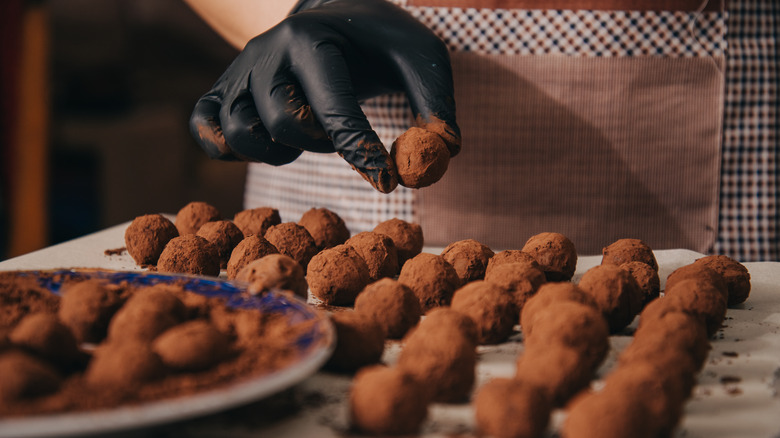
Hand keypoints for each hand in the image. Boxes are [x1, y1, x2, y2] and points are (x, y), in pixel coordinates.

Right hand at [189, 0, 459, 192]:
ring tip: (307, 135)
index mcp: (312, 37)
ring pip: (241, 133)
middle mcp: (266, 51)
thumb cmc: (379, 43)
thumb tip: (445, 151)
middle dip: (322, 143)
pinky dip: (232, 149)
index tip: (387, 180)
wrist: (333, 16)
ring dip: (279, 151)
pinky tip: (269, 142)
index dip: (361, 150)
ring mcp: (237, 72)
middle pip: (283, 122)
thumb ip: (436, 102)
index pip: (332, 105)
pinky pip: (207, 133)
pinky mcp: (219, 91)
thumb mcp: (418, 58)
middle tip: (341, 136)